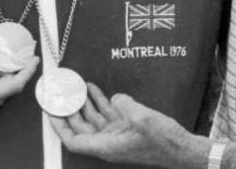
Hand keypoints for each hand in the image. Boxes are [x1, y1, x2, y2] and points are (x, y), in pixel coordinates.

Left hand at [49, 83, 197, 166]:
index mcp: (107, 147)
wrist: (185, 151)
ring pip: (93, 119)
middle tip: (60, 93)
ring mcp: (118, 136)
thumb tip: (116, 98)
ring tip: (75, 86)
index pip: (73, 140)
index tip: (50, 110)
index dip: (59, 126)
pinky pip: (108, 115)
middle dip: (69, 110)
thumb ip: (125, 106)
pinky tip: (95, 90)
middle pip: (80, 127)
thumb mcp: (144, 119)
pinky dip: (100, 102)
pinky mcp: (128, 130)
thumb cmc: (165, 142)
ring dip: (83, 103)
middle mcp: (109, 143)